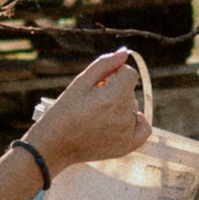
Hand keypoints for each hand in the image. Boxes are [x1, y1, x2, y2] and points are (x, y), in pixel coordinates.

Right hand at [38, 47, 150, 168]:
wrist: (54, 145)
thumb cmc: (63, 112)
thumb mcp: (80, 82)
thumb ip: (105, 64)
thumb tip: (124, 52)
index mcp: (112, 98)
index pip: (129, 74)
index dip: (115, 73)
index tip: (101, 81)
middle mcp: (123, 116)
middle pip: (130, 92)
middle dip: (116, 91)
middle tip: (93, 101)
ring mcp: (126, 133)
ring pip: (133, 108)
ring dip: (121, 106)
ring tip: (98, 115)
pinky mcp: (126, 147)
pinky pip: (144, 129)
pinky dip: (137, 122)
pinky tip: (123, 119)